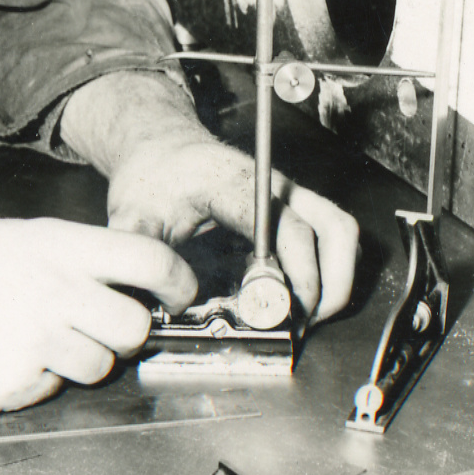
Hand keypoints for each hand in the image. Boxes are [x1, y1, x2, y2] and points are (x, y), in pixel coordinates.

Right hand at [0, 219, 197, 415]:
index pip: (148, 258)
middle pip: (134, 327)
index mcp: (54, 247)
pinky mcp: (7, 388)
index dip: (178, 280)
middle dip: (123, 333)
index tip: (180, 294)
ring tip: (28, 339)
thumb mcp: (14, 239)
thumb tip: (132, 283)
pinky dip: (29, 381)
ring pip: (95, 369)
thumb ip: (74, 260)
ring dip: (75, 361)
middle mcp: (49, 292)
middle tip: (96, 328)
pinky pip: (45, 392)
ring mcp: (28, 344)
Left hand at [104, 132, 359, 325]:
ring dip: (337, 280)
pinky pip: (334, 236)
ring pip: (342, 232)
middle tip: (300, 325)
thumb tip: (175, 305)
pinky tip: (303, 298)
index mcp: (231, 182)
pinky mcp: (296, 205)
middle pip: (330, 228)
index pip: (280, 223)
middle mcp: (272, 184)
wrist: (162, 149)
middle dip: (325, 286)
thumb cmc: (152, 177)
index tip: (285, 308)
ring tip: (308, 318)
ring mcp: (290, 193)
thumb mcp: (131, 217)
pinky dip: (332, 270)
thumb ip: (144, 261)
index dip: (293, 269)